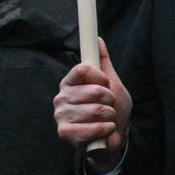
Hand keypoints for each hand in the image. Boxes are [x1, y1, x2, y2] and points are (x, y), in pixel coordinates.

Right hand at [54, 38, 131, 173]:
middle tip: (109, 105)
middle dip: (109, 99)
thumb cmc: (111, 107)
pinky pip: (90, 128)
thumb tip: (98, 39)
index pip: (83, 69)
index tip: (106, 84)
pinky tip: (105, 129)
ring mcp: (61, 115)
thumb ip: (103, 61)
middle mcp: (61, 97)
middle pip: (93, 90)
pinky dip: (104, 129)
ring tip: (106, 118)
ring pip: (95, 109)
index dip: (100, 77)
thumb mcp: (111, 82)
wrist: (113, 135)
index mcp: (70, 82)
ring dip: (109, 115)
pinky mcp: (64, 133)